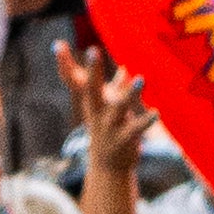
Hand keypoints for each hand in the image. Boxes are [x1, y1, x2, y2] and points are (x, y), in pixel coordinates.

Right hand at [51, 36, 152, 186]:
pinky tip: (156, 112)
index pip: (73, 80)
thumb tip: (124, 69)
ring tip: (140, 79)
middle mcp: (96, 113)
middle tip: (92, 51)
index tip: (57, 44)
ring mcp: (108, 127)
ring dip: (129, 94)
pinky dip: (146, 120)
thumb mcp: (107, 109)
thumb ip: (117, 87)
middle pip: (91, 90)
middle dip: (92, 71)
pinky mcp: (123, 140)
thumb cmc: (108, 131)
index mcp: (91, 102)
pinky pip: (136, 129)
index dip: (64, 63)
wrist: (108, 168)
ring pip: (118, 108)